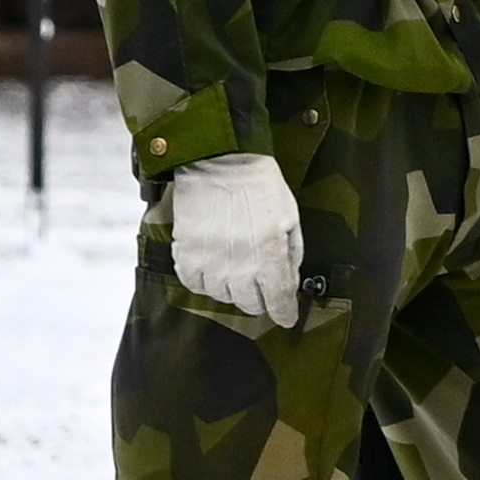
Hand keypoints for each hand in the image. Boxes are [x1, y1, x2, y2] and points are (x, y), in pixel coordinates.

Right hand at [163, 152, 305, 327]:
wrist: (218, 162)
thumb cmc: (259, 187)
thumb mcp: (290, 217)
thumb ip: (292, 255)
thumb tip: (289, 283)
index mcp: (270, 255)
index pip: (279, 301)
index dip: (285, 313)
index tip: (286, 317)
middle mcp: (240, 266)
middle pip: (251, 305)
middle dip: (261, 298)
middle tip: (261, 282)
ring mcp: (211, 264)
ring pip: (224, 297)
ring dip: (233, 288)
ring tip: (236, 265)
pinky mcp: (187, 257)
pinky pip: (196, 286)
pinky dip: (206, 281)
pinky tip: (213, 264)